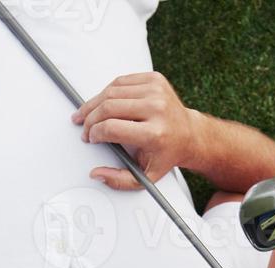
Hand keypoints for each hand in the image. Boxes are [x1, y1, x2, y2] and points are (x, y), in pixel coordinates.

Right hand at [72, 72, 200, 189]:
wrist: (189, 134)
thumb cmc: (167, 152)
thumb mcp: (146, 176)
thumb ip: (119, 180)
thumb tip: (97, 174)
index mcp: (155, 133)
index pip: (111, 127)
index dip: (94, 133)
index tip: (91, 137)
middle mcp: (157, 108)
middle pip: (108, 107)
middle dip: (90, 118)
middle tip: (85, 125)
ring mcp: (156, 91)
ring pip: (111, 91)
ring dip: (94, 103)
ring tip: (88, 112)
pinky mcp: (155, 79)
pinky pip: (121, 81)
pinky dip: (108, 91)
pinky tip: (104, 101)